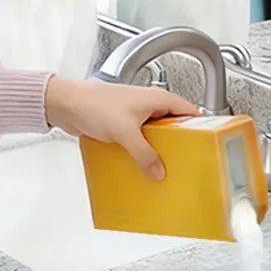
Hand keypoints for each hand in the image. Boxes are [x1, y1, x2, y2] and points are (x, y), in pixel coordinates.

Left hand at [44, 77, 198, 180]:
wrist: (64, 104)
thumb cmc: (93, 104)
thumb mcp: (125, 132)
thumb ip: (143, 153)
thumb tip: (158, 171)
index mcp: (157, 98)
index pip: (189, 111)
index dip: (199, 127)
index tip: (205, 145)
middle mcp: (148, 105)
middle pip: (173, 126)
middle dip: (177, 144)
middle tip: (183, 162)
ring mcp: (134, 115)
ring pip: (154, 135)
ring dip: (156, 150)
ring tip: (162, 168)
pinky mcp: (121, 125)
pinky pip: (137, 141)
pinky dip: (139, 152)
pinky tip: (138, 166)